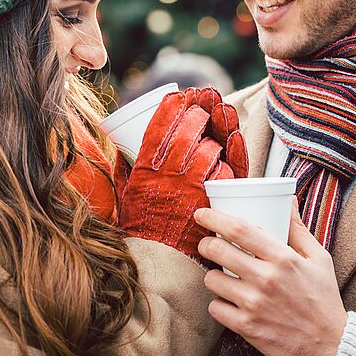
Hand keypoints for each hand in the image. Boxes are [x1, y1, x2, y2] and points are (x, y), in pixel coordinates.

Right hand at [119, 88, 247, 259]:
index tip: (180, 94)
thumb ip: (124, 167)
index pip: (158, 128)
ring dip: (217, 127)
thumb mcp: (126, 191)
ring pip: (208, 148)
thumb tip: (119, 142)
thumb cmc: (142, 224)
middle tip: (206, 98)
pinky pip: (226, 171)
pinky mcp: (211, 200)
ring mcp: (191, 187)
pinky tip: (236, 137)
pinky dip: (233, 153)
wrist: (159, 261)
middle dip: (199, 109)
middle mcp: (167, 176)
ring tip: (223, 113)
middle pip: (186, 131)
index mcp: (144, 170)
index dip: (171, 106)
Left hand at [194, 198, 346, 355]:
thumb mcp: (319, 258)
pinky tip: (229, 300)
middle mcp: (266, 279)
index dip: (214, 218)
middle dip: (205, 243)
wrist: (330, 345)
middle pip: (218, 250)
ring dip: (213, 274)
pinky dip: (218, 303)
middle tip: (207, 244)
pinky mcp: (247, 327)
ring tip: (223, 275)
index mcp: (283, 258)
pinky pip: (215, 308)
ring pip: (212, 279)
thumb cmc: (324, 300)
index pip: (239, 229)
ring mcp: (254, 304)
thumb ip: (299, 230)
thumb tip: (289, 202)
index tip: (202, 214)